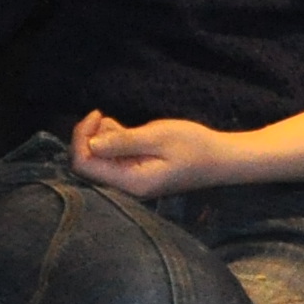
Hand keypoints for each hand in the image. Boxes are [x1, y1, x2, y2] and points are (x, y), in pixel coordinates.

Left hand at [69, 111, 238, 198]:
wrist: (223, 159)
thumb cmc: (195, 146)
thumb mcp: (158, 137)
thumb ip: (123, 141)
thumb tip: (91, 143)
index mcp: (131, 182)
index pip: (84, 165)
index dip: (81, 138)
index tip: (96, 116)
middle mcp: (127, 187)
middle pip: (89, 162)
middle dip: (90, 137)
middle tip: (104, 116)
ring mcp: (132, 181)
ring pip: (100, 159)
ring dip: (102, 138)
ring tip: (121, 124)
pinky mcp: (137, 173)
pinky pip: (114, 158)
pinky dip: (113, 142)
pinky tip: (126, 130)